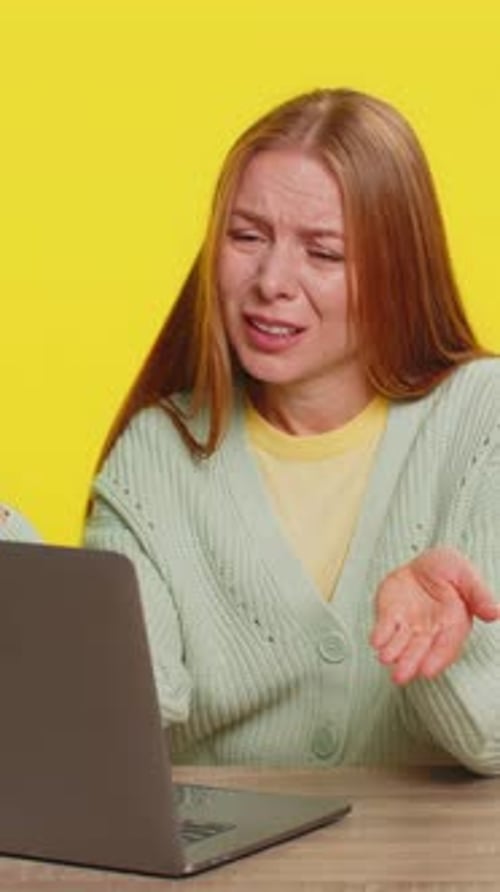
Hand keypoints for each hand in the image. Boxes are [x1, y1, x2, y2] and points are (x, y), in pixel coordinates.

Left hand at [370, 547, 499, 684]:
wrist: (423, 561)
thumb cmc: (448, 569)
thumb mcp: (465, 575)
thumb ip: (478, 594)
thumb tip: (497, 613)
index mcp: (453, 623)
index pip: (446, 645)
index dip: (437, 658)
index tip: (427, 671)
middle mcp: (430, 630)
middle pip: (420, 650)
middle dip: (410, 663)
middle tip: (399, 676)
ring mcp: (409, 624)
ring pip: (400, 644)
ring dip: (393, 653)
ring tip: (385, 658)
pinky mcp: (390, 615)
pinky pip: (384, 627)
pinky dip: (380, 635)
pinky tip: (376, 641)